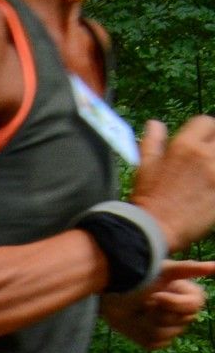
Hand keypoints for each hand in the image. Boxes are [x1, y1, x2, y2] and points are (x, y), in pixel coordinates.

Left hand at [104, 261, 213, 347]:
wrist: (110, 294)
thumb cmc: (137, 277)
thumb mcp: (161, 270)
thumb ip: (188, 269)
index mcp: (191, 297)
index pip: (193, 307)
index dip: (173, 303)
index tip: (156, 296)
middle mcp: (183, 315)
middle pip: (178, 322)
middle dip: (157, 311)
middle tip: (145, 302)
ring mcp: (170, 329)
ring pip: (165, 334)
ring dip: (146, 322)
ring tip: (139, 311)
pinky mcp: (154, 341)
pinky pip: (154, 343)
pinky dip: (140, 333)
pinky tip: (135, 322)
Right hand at [132, 117, 214, 250]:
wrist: (154, 230)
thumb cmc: (147, 199)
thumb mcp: (145, 168)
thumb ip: (153, 143)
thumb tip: (154, 124)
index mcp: (184, 145)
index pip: (206, 122)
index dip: (205, 131)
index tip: (203, 143)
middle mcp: (205, 155)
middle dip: (214, 146)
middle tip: (207, 161)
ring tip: (209, 176)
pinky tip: (211, 188)